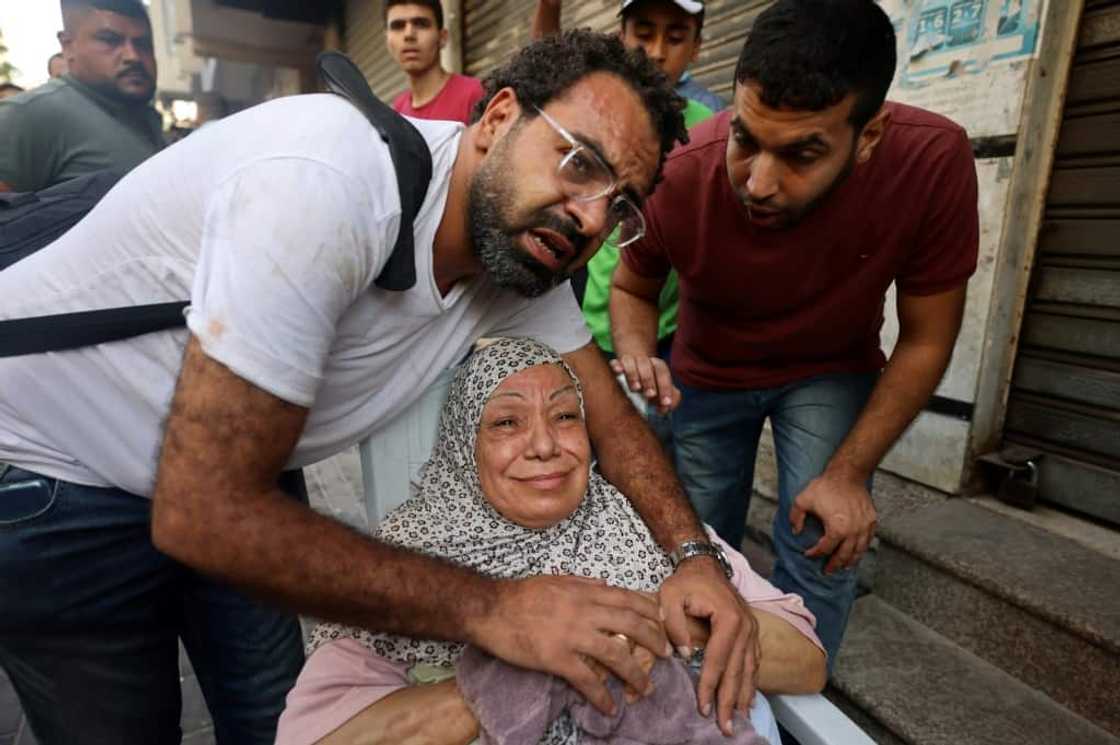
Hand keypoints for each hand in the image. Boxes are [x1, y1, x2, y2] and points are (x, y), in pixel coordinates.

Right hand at [468, 575, 669, 715]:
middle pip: (631, 625)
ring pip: (616, 655)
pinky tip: (610, 707)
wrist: (491, 608)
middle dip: (654, 641)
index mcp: (586, 592)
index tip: (663, 623)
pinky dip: (602, 695)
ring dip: (636, 674)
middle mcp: (584, 611)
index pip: (628, 599)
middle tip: (665, 655)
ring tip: (646, 687)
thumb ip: (584, 583)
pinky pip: (586, 679)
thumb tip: (607, 585)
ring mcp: (572, 635)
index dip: (651, 612)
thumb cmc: (522, 594)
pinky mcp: (556, 658)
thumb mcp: (558, 579)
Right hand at [609, 354, 680, 412]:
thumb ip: (671, 399)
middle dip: (649, 380)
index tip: (666, 403)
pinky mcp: (616, 365)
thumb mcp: (663, 391)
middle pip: (646, 365)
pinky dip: (616, 366)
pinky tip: (618, 371)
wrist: (634, 372)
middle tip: (650, 395)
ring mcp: (629, 362)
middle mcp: (643, 361)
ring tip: (636, 389)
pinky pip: (615, 363)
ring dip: (633, 375)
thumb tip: (667, 407)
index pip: (662, 372)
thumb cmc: (651, 386)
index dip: (665, 387)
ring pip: (630, 362)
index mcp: (657, 366)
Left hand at [659, 557, 759, 735]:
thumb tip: (684, 654)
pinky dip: (750, 683)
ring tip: (737, 720)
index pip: (717, 659)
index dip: (709, 685)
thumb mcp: (670, 595)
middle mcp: (746, 627)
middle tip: (725, 728)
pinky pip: (753, 663)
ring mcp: (752, 631)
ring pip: (749, 670)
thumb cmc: (686, 581)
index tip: (702, 707)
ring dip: (743, 697)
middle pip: (737, 670)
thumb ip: (673, 624)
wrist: (705, 565)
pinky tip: (746, 700)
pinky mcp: (751, 633)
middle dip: (729, 701)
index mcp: (729, 618)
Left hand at [790, 470, 876, 573]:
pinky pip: (868, 541)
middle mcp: (853, 532)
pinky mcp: (872, 521)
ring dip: (850, 561)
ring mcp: (864, 527)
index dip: (815, 554)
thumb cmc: (826, 486)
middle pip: (844, 556)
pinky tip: (856, 552)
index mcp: (837, 529)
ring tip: (843, 567)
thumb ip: (795, 517)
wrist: (848, 474)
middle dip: (834, 565)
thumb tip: (796, 532)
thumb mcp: (802, 500)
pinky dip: (862, 549)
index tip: (808, 554)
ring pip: (859, 552)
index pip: (825, 549)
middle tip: (827, 571)